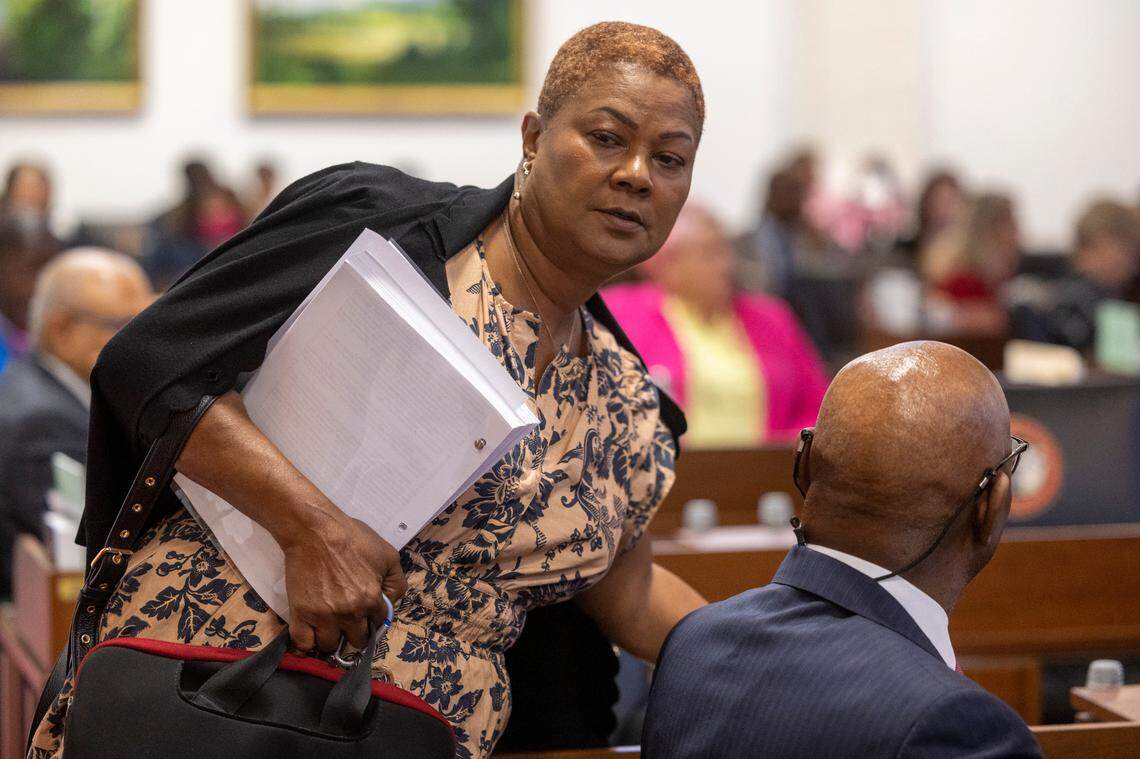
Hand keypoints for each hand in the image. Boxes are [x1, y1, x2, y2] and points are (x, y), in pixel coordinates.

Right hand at [279, 512, 406, 653]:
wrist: (315, 530)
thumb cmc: (353, 538)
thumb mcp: (388, 555)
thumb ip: (396, 582)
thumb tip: (390, 603)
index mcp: (371, 599)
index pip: (378, 624)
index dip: (373, 619)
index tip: (367, 616)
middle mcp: (349, 613)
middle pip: (356, 641)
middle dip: (355, 634)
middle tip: (349, 623)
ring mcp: (323, 615)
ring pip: (329, 645)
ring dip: (332, 639)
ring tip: (330, 628)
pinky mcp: (301, 613)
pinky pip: (303, 643)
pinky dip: (307, 644)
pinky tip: (312, 635)